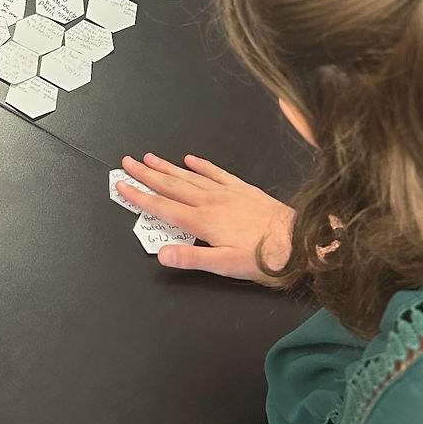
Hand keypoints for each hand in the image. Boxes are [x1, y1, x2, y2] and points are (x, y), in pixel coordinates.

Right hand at [117, 153, 294, 280]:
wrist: (300, 242)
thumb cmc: (264, 258)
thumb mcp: (225, 265)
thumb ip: (191, 258)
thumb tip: (161, 253)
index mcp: (203, 221)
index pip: (163, 207)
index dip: (139, 196)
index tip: (122, 185)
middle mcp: (211, 202)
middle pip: (171, 185)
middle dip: (146, 174)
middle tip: (128, 162)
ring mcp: (227, 193)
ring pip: (189, 176)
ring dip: (167, 167)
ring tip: (150, 158)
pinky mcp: (243, 189)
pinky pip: (216, 173)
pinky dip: (201, 165)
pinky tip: (191, 160)